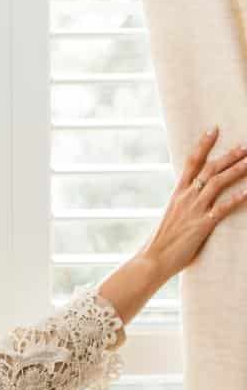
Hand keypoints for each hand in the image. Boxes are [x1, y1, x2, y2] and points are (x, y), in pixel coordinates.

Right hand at [139, 125, 246, 280]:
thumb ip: (184, 204)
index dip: (203, 144)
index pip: (191, 162)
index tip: (214, 129)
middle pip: (209, 169)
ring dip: (236, 170)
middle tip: (245, 145)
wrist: (151, 261)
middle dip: (229, 155)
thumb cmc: (161, 242)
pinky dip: (237, 199)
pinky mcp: (201, 225)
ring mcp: (193, 211)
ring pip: (217, 183)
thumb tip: (195, 197)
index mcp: (177, 194)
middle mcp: (185, 198)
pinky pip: (223, 208)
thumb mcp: (172, 217)